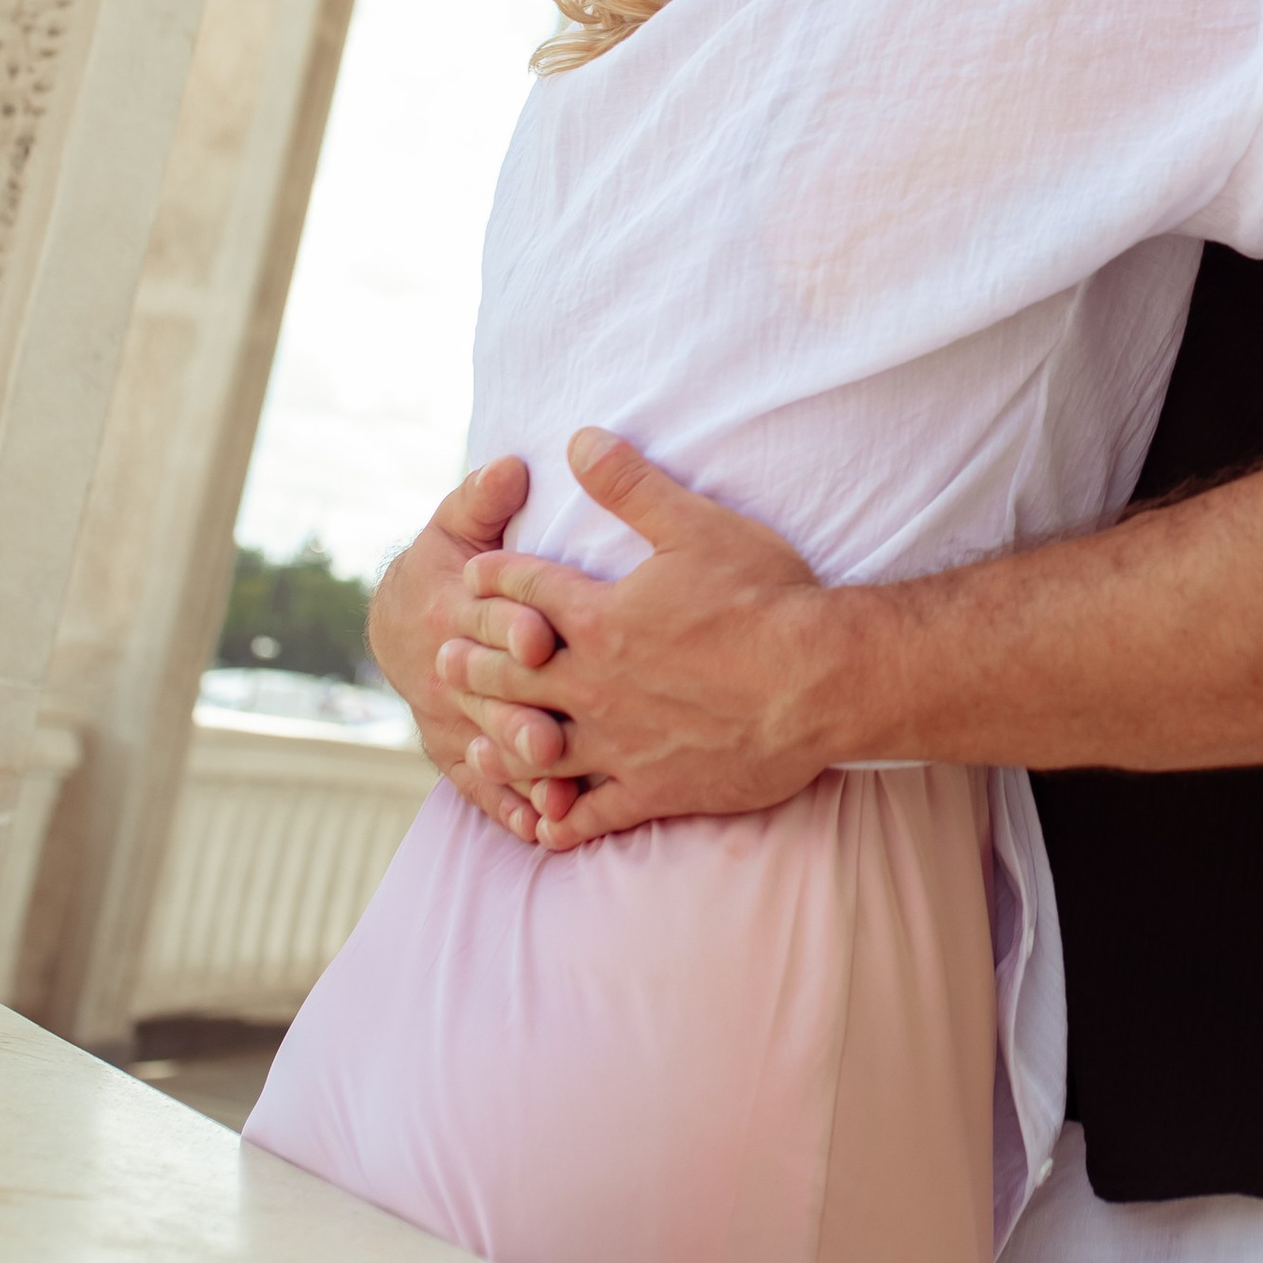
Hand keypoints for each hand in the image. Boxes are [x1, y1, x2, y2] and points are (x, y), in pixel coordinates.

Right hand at [369, 458, 576, 840]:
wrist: (400, 620)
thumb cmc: (451, 559)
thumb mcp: (458, 522)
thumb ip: (483, 499)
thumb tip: (510, 465)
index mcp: (453, 608)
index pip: (484, 617)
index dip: (510, 625)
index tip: (542, 636)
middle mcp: (450, 670)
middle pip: (486, 695)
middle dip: (516, 715)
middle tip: (551, 736)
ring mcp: (452, 718)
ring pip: (485, 748)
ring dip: (518, 774)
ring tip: (556, 797)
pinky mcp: (459, 753)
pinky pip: (483, 787)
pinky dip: (510, 809)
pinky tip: (544, 832)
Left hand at [448, 428, 841, 846]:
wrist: (818, 681)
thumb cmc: (765, 598)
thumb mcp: (698, 525)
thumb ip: (632, 485)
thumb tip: (579, 439)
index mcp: (600, 617)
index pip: (528, 590)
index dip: (496, 576)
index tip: (473, 573)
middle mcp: (595, 684)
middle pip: (512, 674)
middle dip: (475, 664)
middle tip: (443, 662)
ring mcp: (619, 743)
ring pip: (537, 749)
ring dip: (500, 744)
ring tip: (475, 744)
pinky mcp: (652, 789)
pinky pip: (590, 814)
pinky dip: (561, 819)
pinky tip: (543, 823)